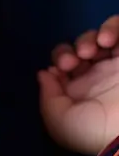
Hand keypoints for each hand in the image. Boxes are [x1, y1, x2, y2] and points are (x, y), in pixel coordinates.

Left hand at [39, 15, 118, 154]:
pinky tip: (107, 40)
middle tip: (72, 61)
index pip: (62, 68)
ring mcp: (115, 64)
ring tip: (90, 50)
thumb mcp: (60, 121)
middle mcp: (96, 77)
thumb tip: (44, 73)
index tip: (58, 70)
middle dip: (68, 52)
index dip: (57, 63)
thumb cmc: (93, 128)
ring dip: (87, 39)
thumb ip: (48, 97)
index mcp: (77, 94)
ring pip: (97, 37)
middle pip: (76, 50)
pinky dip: (112, 27)